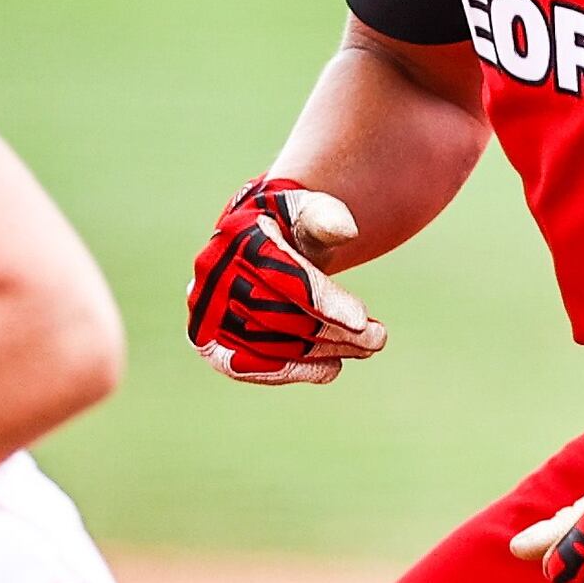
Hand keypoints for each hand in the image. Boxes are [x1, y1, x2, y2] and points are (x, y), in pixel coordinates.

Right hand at [187, 178, 384, 384]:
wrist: (257, 241)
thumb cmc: (290, 224)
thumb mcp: (309, 211)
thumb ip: (326, 217)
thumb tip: (347, 230)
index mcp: (236, 236)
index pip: (279, 274)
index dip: (321, 300)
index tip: (361, 320)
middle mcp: (212, 275)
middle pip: (276, 315)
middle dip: (331, 331)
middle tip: (377, 339)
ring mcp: (206, 311)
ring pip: (267, 345)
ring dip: (320, 353)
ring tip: (365, 349)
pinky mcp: (209, 341)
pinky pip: (248, 366)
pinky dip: (290, 371)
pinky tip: (331, 368)